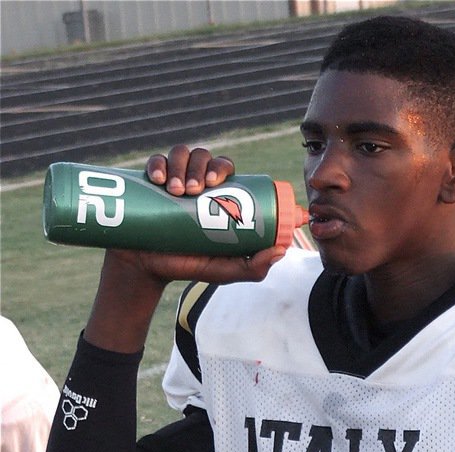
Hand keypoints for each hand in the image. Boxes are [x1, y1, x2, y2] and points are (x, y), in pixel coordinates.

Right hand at [85, 143, 285, 348]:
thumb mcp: (224, 270)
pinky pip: (156, 160)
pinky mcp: (150, 180)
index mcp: (217, 195)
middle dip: (201, 166)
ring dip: (180, 166)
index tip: (216, 180)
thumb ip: (253, 267)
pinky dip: (158, 165)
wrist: (148, 267)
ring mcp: (173, 179)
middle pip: (203, 157)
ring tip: (177, 191)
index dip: (222, 167)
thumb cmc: (190, 265)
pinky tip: (159, 179)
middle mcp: (196, 182)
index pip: (225, 169)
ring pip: (180, 154)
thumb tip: (281, 251)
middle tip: (196, 188)